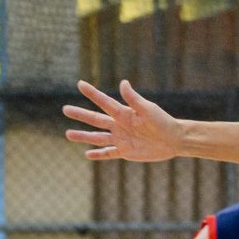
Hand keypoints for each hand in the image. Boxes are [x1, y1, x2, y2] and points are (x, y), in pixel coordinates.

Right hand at [64, 80, 185, 162]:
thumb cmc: (163, 121)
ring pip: (97, 138)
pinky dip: (98, 155)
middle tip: (65, 109)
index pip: (104, 102)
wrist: (173, 139)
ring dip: (83, 136)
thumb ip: (134, 99)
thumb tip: (122, 83)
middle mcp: (119, 125)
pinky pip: (108, 153)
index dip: (92, 93)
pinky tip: (87, 155)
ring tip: (67, 134)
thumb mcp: (148, 109)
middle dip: (80, 115)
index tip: (80, 84)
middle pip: (95, 120)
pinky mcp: (125, 152)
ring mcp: (121, 138)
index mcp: (123, 113)